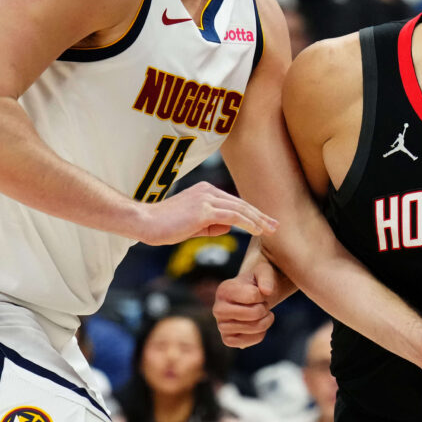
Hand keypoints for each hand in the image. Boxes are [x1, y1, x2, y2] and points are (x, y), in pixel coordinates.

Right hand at [132, 182, 276, 245]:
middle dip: (260, 215)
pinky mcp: (204, 210)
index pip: (234, 203)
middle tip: (276, 225)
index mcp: (205, 191)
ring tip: (271, 230)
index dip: (252, 213)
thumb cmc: (165, 226)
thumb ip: (211, 225)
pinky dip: (248, 223)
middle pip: (241, 204)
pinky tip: (258, 231)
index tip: (265, 222)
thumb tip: (229, 227)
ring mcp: (206, 199)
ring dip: (258, 220)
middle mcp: (208, 191)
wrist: (145, 222)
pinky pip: (233, 217)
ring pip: (240, 209)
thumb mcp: (193, 224)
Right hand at [213, 259, 288, 348]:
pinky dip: (259, 335)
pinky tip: (259, 326)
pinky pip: (246, 343)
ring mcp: (220, 325)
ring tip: (262, 313)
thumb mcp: (263, 272)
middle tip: (263, 305)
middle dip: (265, 308)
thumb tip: (267, 292)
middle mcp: (217, 308)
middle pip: (254, 313)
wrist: (252, 297)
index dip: (263, 295)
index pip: (253, 295)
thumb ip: (266, 277)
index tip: (260, 292)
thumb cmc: (256, 283)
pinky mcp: (227, 339)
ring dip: (265, 321)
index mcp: (224, 290)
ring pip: (253, 328)